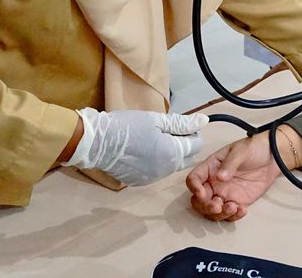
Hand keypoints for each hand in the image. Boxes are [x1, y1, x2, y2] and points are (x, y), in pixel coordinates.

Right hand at [66, 108, 207, 184]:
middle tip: (167, 131)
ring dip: (170, 154)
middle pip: (187, 158)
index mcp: (172, 153)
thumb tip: (204, 121)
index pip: (197, 145)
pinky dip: (156, 162)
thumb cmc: (127, 126)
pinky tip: (143, 151)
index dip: (191, 132)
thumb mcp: (156, 120)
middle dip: (184, 145)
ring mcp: (153, 178)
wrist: (97, 143)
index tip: (179, 125)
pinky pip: (157, 171)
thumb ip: (182, 123)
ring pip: (172, 165)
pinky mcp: (141, 181)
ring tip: (153, 140)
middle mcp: (166, 170)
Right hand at [187, 132, 281, 220]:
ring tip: (233, 207)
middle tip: (217, 206)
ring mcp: (225, 194)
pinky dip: (234, 216)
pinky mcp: (237, 202)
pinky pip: (230, 215)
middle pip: (199, 200)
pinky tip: (243, 209)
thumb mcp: (241, 151)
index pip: (194, 179)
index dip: (194, 187)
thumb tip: (220, 177)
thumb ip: (230, 163)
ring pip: (213, 211)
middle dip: (205, 206)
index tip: (202, 193)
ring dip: (220, 214)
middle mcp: (214, 183)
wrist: (272, 157)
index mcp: (210, 168)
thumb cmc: (253, 148)